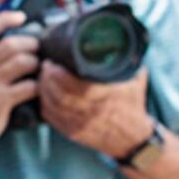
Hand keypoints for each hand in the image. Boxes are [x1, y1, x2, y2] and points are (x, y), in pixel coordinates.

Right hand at [0, 10, 43, 153]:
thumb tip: (14, 45)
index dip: (5, 19)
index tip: (21, 17)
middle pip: (11, 43)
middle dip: (31, 44)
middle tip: (39, 51)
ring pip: (22, 62)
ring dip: (36, 64)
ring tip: (39, 69)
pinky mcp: (0, 100)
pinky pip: (28, 86)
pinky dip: (38, 86)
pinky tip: (38, 89)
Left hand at [36, 63, 155, 161]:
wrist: (132, 139)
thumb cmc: (133, 105)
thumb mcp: (135, 79)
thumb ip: (127, 60)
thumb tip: (121, 40)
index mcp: (105, 95)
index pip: (72, 83)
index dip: (57, 72)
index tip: (52, 61)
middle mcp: (90, 111)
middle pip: (58, 93)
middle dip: (47, 78)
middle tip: (45, 66)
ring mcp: (79, 123)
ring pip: (51, 105)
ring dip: (43, 89)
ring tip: (42, 78)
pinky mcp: (72, 132)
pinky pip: (50, 117)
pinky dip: (44, 104)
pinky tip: (44, 95)